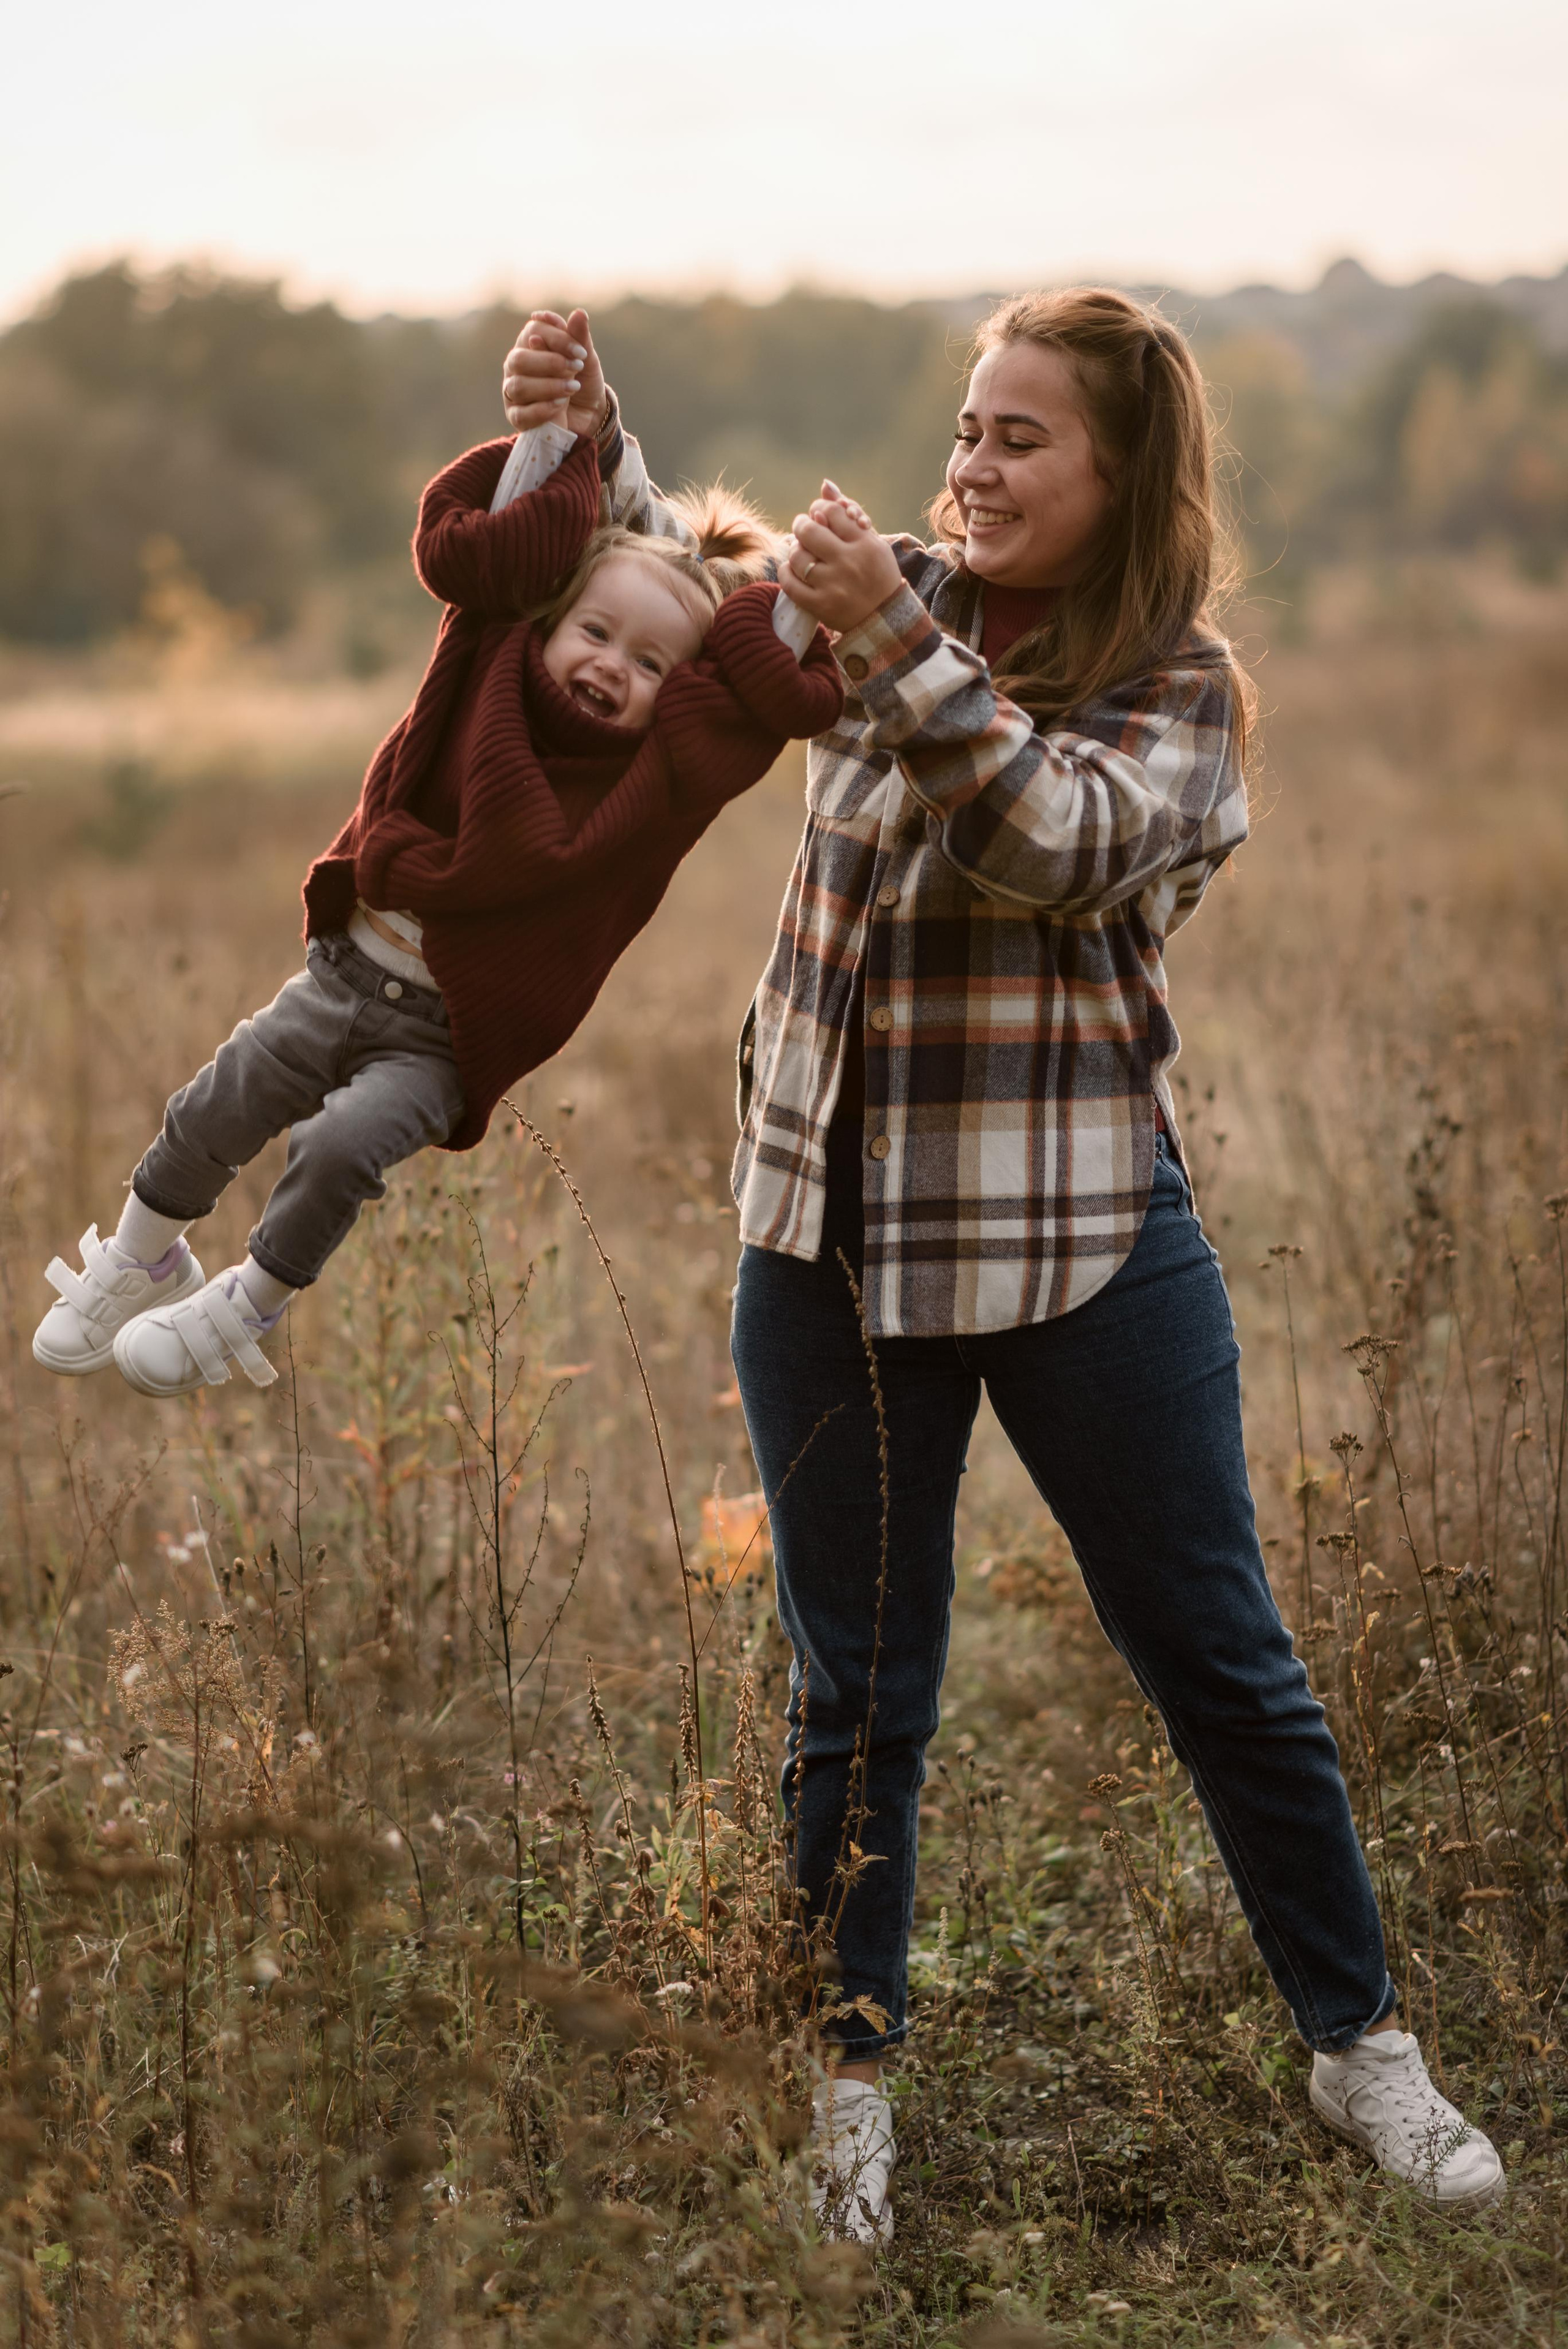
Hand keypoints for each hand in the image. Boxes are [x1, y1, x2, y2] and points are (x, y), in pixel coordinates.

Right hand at [501, 309, 608, 438]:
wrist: (589, 416)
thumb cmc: (583, 381)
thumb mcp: (586, 359)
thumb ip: (580, 337)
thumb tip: (579, 313)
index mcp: (530, 343)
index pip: (533, 331)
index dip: (557, 338)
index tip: (580, 352)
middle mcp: (516, 365)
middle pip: (519, 358)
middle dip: (550, 363)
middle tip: (576, 368)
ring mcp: (513, 391)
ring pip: (518, 386)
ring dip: (549, 386)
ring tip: (572, 387)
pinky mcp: (517, 416)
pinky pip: (522, 414)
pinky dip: (543, 409)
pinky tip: (560, 405)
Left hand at [778, 481, 901, 634]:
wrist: (885, 619)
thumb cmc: (877, 574)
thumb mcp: (871, 541)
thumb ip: (848, 513)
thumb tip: (824, 485)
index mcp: (864, 543)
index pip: (830, 511)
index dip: (819, 508)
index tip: (818, 516)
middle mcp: (848, 562)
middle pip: (808, 530)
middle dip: (801, 525)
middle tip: (803, 528)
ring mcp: (833, 585)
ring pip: (797, 557)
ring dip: (794, 550)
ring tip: (801, 552)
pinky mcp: (821, 606)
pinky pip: (790, 584)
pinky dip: (785, 572)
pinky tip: (792, 570)